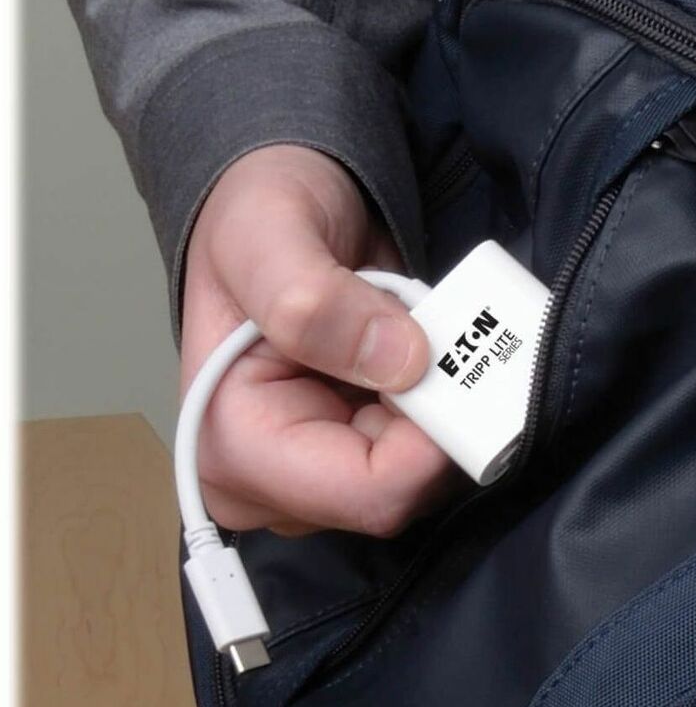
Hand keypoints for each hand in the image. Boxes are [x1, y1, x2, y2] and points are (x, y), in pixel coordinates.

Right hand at [181, 144, 453, 535]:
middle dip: (438, 417)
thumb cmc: (254, 221)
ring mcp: (321, 475)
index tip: (451, 369)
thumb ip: (315, 298)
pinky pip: (427, 452)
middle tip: (431, 334)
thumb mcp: (267, 236)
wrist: (277, 212)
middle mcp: (276, 484)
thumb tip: (402, 361)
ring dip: (441, 403)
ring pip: (424, 475)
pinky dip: (440, 402)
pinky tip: (416, 352)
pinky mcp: (357, 457)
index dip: (429, 443)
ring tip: (412, 332)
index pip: (365, 494)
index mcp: (233, 451)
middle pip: (401, 492)